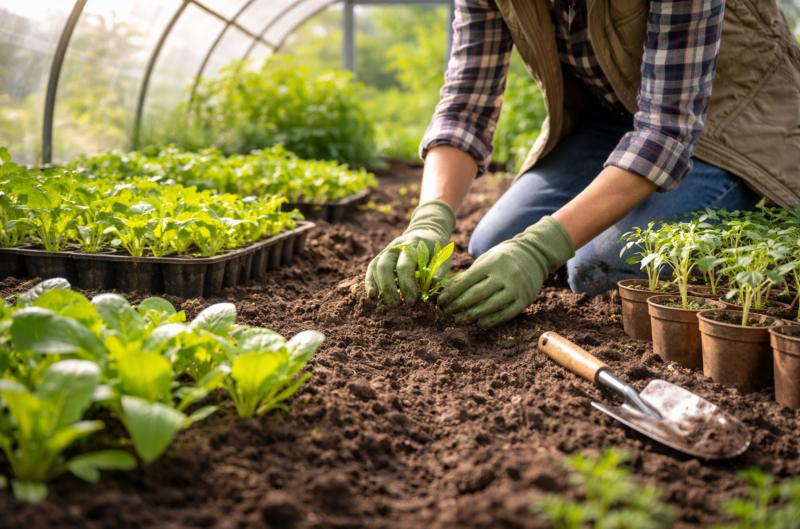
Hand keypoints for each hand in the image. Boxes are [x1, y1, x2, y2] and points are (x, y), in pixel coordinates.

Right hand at [365, 200, 455, 305]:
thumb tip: (432, 284)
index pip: (404, 265)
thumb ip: (439, 270)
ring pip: (375, 267)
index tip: (411, 301)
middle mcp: (396, 246)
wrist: (426, 232)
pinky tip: (373, 297)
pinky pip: (371, 268)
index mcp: (413, 245)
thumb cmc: (436, 249)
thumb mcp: (443, 257)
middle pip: (385, 266)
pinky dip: (370, 283)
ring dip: (380, 287)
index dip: (406, 285)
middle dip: (389, 288)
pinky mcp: (381, 256)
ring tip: (388, 305)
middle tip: (397, 305)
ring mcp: (386, 250)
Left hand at [438, 216, 573, 327]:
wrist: (533, 255)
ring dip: (471, 315)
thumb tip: (447, 291)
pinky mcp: (524, 300)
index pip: (466, 281)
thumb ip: (469, 274)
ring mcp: (516, 288)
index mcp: (492, 263)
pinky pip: (506, 314)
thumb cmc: (502, 258)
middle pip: (476, 295)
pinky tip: (479, 323)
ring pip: (490, 306)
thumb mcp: (485, 259)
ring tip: (458, 320)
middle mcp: (504, 275)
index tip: (440, 302)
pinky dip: (491, 320)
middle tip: (446, 312)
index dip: (451, 293)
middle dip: (458, 306)